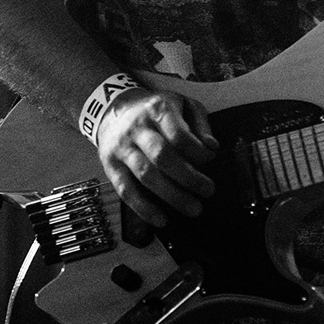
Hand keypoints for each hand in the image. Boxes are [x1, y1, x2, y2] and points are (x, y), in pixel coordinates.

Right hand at [93, 87, 219, 224]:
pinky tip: (161, 219)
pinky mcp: (110, 166)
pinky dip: (143, 208)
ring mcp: (122, 148)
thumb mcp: (182, 104)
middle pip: (162, 157)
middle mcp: (137, 129)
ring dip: (171, 196)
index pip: (178, 135)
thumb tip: (212, 146)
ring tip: (193, 208)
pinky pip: (125, 190)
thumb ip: (200, 124)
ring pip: (145, 175)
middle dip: (188, 177)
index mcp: (158, 110)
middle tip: (208, 191)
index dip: (197, 151)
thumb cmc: (155, 110)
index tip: (211, 160)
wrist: (113, 109)